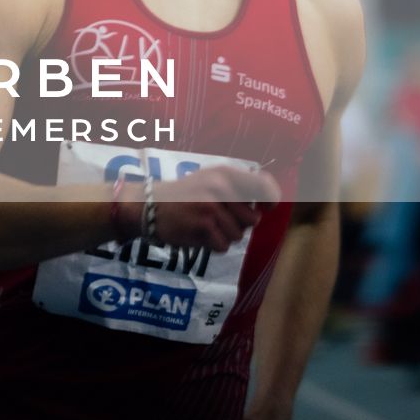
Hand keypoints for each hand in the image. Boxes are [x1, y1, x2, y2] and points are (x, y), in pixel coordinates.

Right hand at [138, 166, 282, 251]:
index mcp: (226, 173)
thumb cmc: (184, 195)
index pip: (265, 187)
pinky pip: (223, 246)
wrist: (149, 205)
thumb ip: (237, 188)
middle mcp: (222, 187)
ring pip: (238, 235)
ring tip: (205, 226)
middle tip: (219, 219)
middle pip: (253, 220)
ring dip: (224, 236)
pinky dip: (212, 245)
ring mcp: (213, 206)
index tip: (264, 209)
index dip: (270, 201)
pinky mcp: (205, 225)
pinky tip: (198, 234)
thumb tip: (269, 201)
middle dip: (239, 225)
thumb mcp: (210, 180)